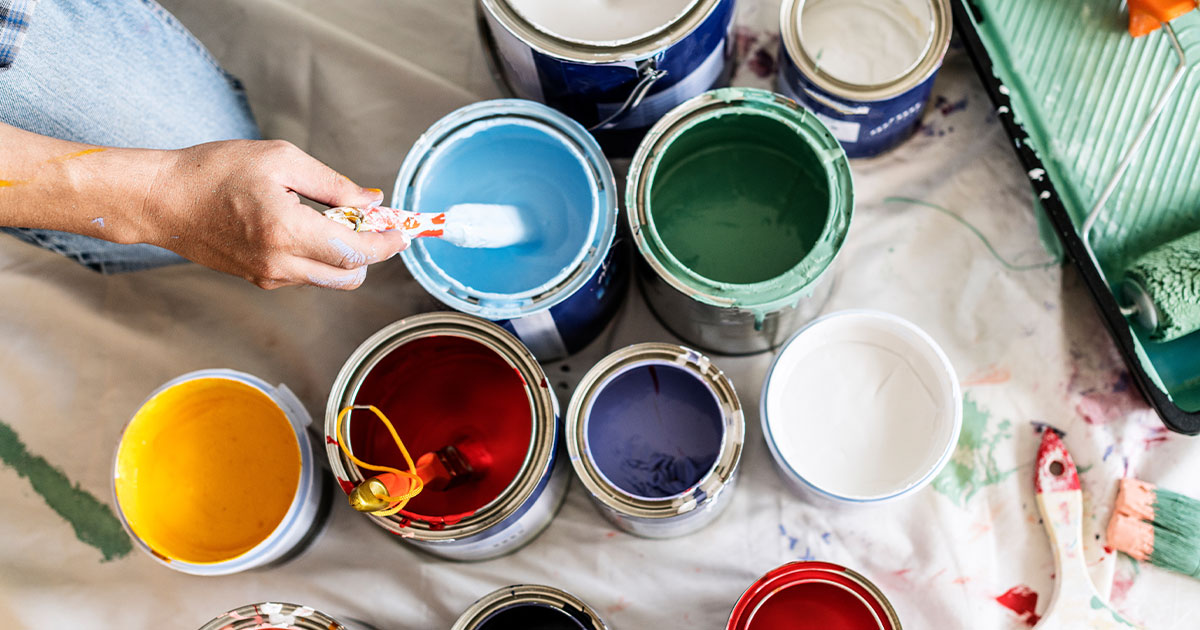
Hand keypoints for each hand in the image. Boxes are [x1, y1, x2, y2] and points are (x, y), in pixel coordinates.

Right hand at [138, 139, 407, 289]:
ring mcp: (269, 277)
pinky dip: (318, 255)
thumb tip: (372, 201)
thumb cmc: (214, 171)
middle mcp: (280, 264)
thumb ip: (333, 184)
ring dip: (343, 253)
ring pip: (328, 277)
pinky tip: (303, 225)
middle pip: (350, 276)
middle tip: (368, 219)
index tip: (401, 230)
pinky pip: (305, 274)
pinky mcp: (259, 279)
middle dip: (369, 252)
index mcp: (288, 232)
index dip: (387, 243)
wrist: (161, 199)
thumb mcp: (282, 160)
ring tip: (329, 215)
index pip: (357, 252)